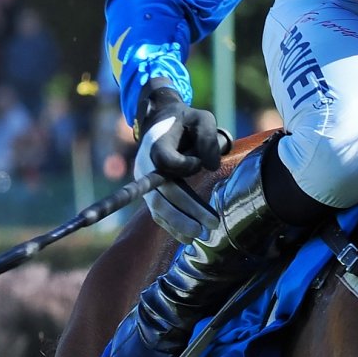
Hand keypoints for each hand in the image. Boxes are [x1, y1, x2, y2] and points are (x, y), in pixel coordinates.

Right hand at [134, 80, 224, 238]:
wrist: (162, 122)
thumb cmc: (186, 120)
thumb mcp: (201, 118)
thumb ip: (207, 137)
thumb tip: (209, 167)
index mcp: (155, 144)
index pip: (167, 162)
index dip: (185, 166)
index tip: (200, 163)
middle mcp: (145, 166)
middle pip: (162, 194)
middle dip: (187, 211)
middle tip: (212, 224)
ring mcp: (145, 182)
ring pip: (158, 208)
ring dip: (178, 224)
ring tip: (201, 235)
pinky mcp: (150, 192)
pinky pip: (158, 213)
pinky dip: (171, 226)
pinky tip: (188, 238)